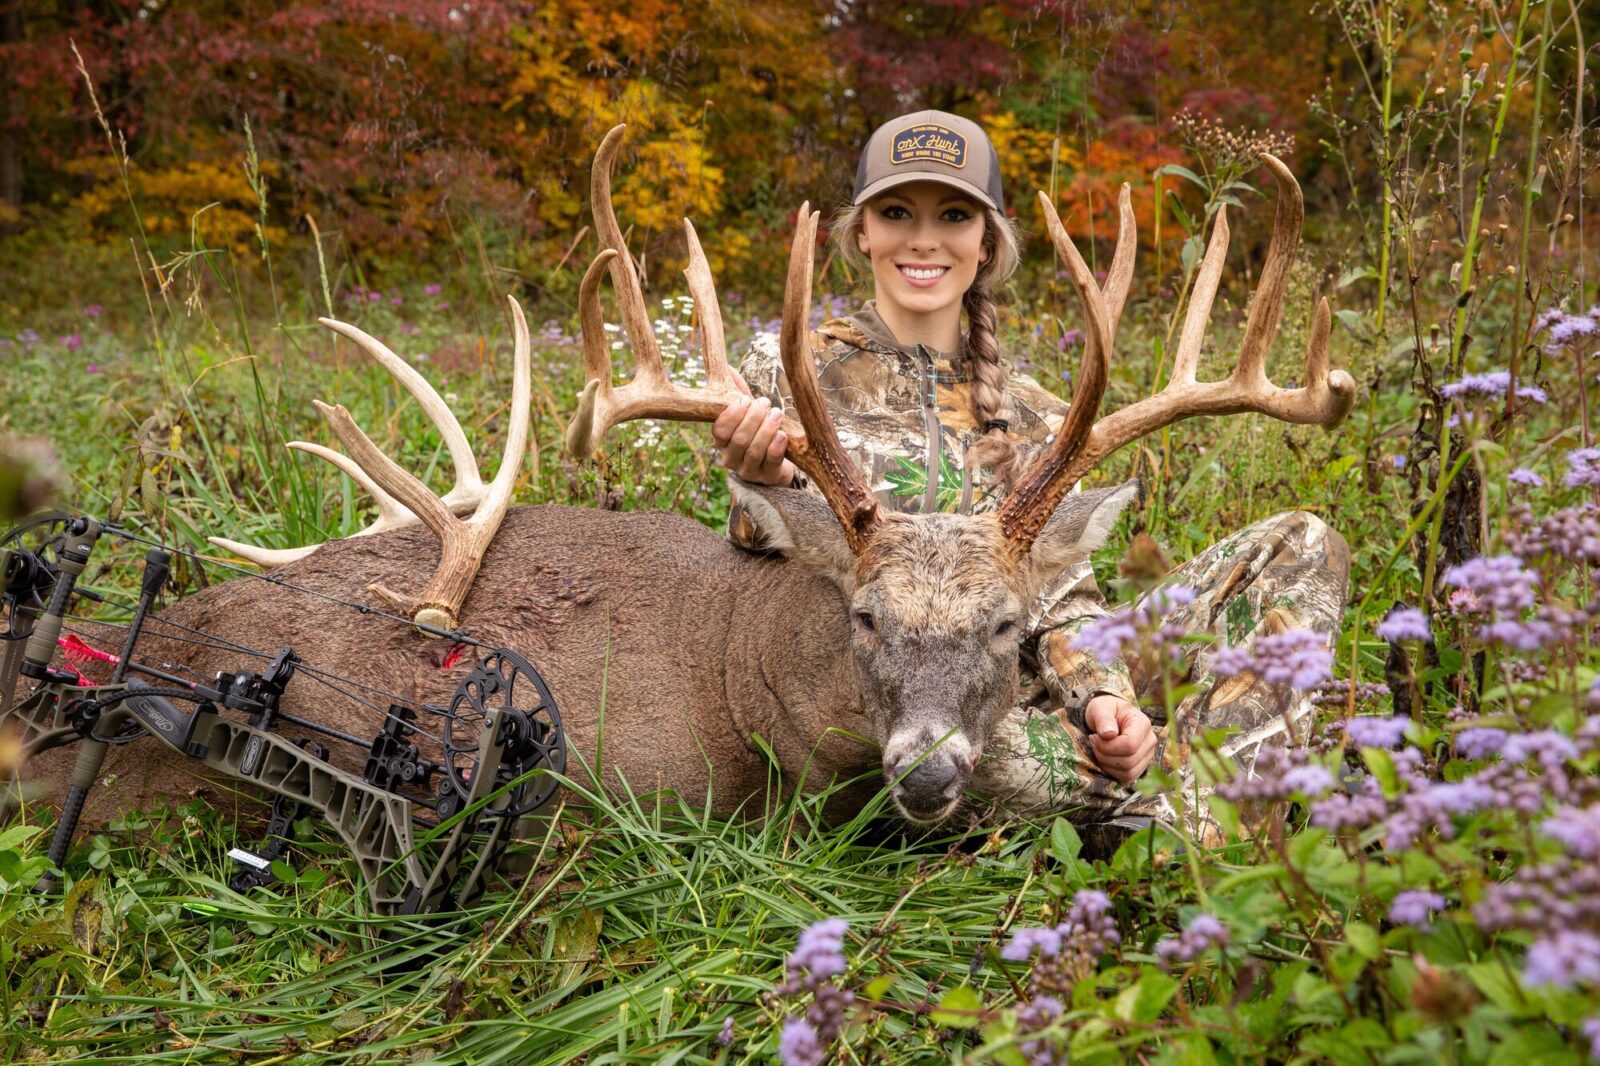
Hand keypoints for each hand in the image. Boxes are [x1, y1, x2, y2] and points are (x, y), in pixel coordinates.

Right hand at [711, 371, 795, 486]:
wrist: (775, 465)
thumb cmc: (758, 433)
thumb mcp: (747, 415)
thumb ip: (737, 394)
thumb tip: (728, 367)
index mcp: (722, 442)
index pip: (720, 430)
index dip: (732, 414)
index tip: (746, 399)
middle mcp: (731, 458)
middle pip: (738, 440)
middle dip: (753, 419)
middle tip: (766, 403)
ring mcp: (749, 470)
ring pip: (754, 451)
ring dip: (766, 430)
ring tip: (777, 414)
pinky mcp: (768, 477)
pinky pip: (771, 463)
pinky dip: (776, 448)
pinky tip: (782, 435)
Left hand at [1084, 696, 1156, 784]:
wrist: (1109, 717)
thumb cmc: (1105, 710)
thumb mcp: (1101, 708)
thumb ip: (1104, 718)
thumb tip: (1108, 734)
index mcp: (1143, 724)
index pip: (1130, 744)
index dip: (1108, 745)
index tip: (1094, 736)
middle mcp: (1150, 741)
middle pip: (1128, 761)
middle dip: (1104, 755)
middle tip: (1093, 742)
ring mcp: (1147, 756)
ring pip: (1128, 773)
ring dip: (1106, 764)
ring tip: (1098, 749)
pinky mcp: (1141, 767)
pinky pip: (1127, 778)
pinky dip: (1111, 772)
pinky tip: (1104, 758)